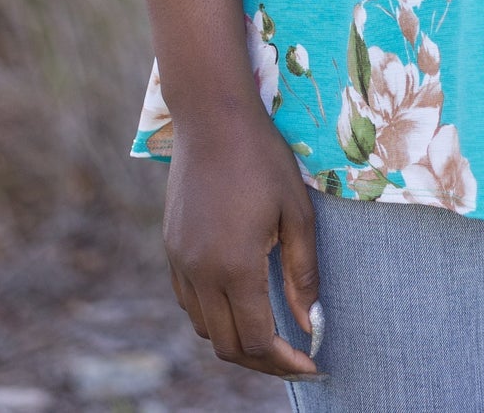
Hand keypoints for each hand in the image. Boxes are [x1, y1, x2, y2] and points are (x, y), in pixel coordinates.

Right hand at [162, 102, 322, 379]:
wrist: (211, 117)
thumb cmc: (262, 158)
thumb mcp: (296, 212)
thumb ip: (302, 272)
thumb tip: (309, 323)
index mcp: (235, 267)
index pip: (259, 341)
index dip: (287, 363)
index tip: (313, 365)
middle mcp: (201, 273)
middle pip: (228, 345)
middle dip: (264, 361)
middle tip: (295, 356)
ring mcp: (180, 262)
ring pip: (205, 327)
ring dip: (237, 338)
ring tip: (270, 330)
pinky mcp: (171, 248)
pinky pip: (189, 301)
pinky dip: (214, 314)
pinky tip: (239, 299)